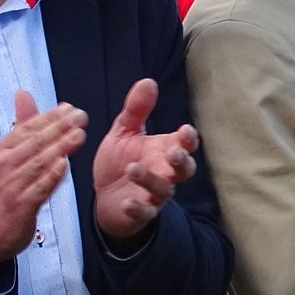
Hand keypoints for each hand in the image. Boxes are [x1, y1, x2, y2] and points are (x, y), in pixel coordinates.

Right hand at [0, 91, 87, 265]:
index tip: (70, 107)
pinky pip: (38, 189)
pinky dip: (50, 177)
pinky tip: (64, 166)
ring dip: (59, 148)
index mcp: (3, 150)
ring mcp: (13, 186)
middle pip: (35, 143)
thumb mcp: (9, 154)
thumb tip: (23, 93)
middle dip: (59, 128)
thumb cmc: (5, 187)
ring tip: (79, 135)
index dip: (49, 117)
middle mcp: (6, 165)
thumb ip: (22, 124)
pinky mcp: (21, 206)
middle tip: (81, 116)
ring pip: (38, 164)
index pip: (27, 128)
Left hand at [92, 78, 199, 245]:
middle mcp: (165, 173)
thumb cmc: (121, 161)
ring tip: (132, 168)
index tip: (184, 130)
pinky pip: (144, 213)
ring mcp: (153, 194)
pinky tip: (128, 202)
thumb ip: (136, 110)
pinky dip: (138, 208)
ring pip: (163, 190)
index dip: (188, 139)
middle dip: (182, 161)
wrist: (105, 197)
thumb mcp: (124, 132)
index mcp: (164, 150)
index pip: (185, 144)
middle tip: (173, 152)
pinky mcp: (139, 212)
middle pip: (185, 170)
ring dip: (151, 180)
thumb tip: (148, 81)